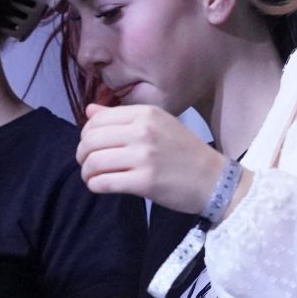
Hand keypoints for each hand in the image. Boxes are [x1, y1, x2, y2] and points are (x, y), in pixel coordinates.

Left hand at [77, 104, 235, 216]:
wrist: (214, 179)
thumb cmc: (184, 153)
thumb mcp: (158, 125)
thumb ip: (122, 117)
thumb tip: (90, 111)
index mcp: (146, 113)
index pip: (97, 120)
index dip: (86, 135)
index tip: (92, 146)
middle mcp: (143, 131)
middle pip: (90, 140)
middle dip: (82, 155)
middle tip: (88, 164)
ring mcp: (144, 156)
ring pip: (93, 162)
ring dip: (87, 172)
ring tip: (93, 177)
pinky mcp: (144, 182)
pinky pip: (103, 182)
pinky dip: (95, 185)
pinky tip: (100, 186)